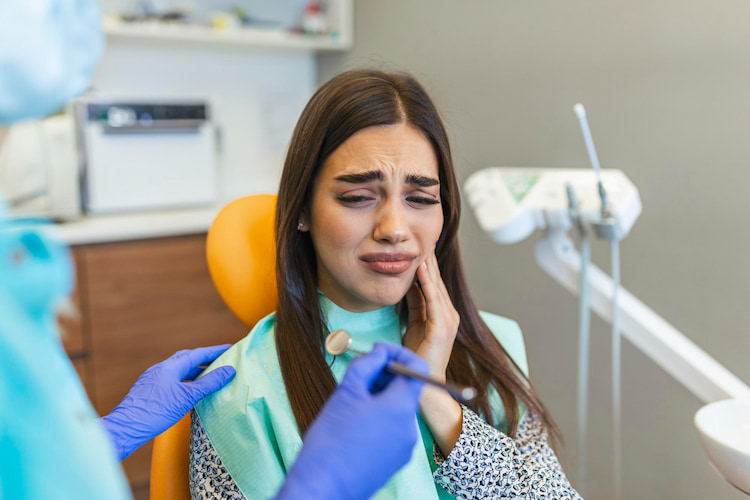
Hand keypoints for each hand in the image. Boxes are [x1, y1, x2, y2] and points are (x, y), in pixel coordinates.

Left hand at [99, 345, 235, 460]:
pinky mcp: (148, 390)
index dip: (215, 351)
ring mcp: (152, 379)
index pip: (198, 354)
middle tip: (219, 361)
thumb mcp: (188, 397)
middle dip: (204, 359)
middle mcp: (160, 368)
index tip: (229, 348)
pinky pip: (170, 379)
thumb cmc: (157, 411)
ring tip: (207, 376)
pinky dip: (183, 380)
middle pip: (186, 359)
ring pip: (178, 370)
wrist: (127, 427)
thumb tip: (229, 370)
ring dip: (193, 371)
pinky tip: (187, 390)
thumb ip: (209, 383)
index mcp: (171, 366)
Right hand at [276, 343, 427, 499]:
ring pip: (397, 411)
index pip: (417, 368)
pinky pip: (393, 431)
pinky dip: (379, 421)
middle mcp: (410, 427)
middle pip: (405, 390)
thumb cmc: (331, 440)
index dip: (399, 354)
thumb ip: (367, 365)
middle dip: (384, 378)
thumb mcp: (346, 392)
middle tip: (358, 379)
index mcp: (401, 406)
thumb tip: (380, 352)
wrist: (323, 486)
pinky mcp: (396, 461)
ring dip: (379, 400)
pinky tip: (354, 427)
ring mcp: (405, 447)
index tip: (378, 354)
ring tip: (351, 407)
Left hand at [402, 252, 459, 380]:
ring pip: (435, 286)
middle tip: (422, 236)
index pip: (433, 282)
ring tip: (421, 245)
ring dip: (428, 265)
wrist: (425, 383)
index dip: (427, 263)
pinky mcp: (442, 328)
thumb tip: (407, 282)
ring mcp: (448, 320)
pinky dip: (426, 282)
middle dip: (428, 258)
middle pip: (436, 280)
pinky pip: (432, 300)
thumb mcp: (413, 323)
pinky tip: (421, 268)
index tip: (420, 244)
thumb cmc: (418, 355)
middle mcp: (449, 313)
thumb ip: (414, 303)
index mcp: (443, 313)